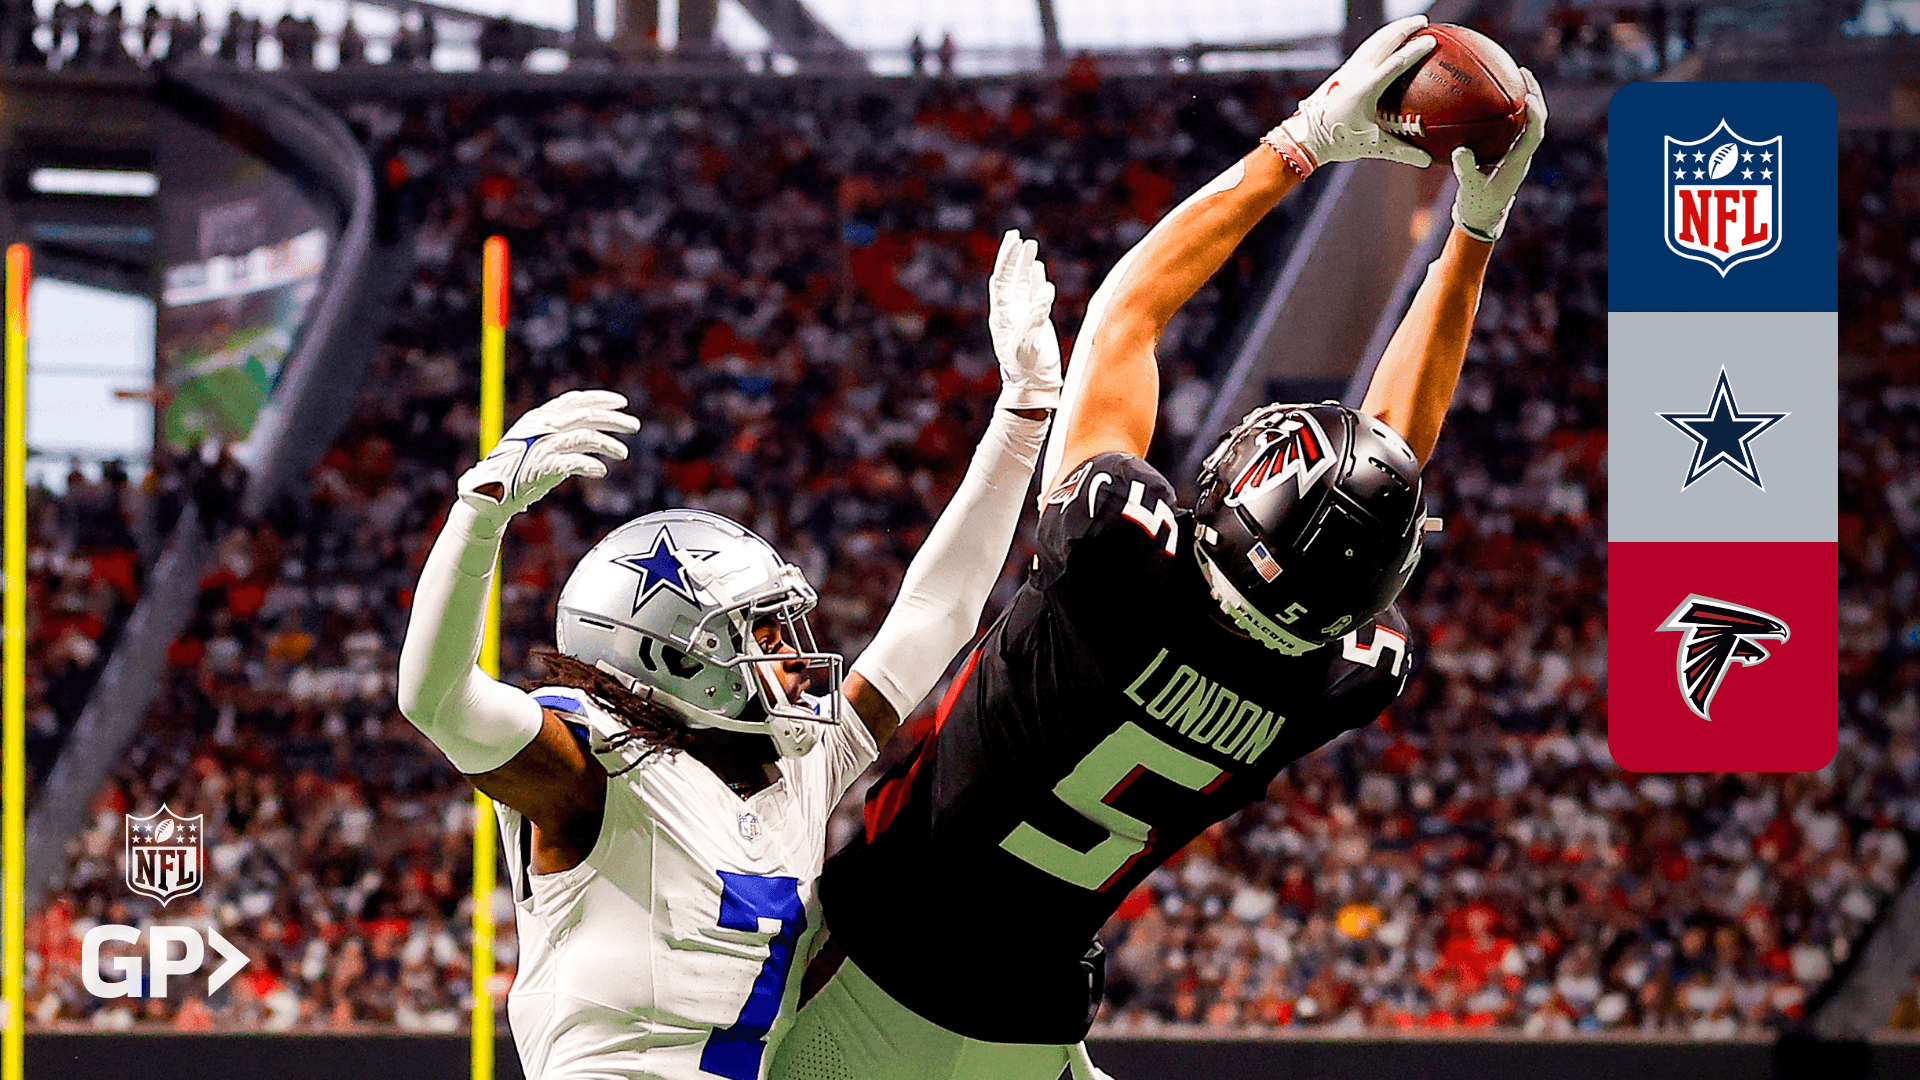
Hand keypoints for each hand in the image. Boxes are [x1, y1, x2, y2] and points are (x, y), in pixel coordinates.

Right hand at [458, 389, 636, 520]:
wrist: (489, 492)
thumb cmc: (515, 468)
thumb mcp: (533, 440)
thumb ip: (556, 430)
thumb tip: (586, 426)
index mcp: (540, 417)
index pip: (575, 400)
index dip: (600, 399)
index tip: (622, 402)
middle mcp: (542, 427)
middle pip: (586, 415)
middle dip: (614, 419)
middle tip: (635, 425)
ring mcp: (542, 446)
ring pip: (585, 437)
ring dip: (609, 444)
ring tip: (624, 453)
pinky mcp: (543, 467)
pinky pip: (574, 462)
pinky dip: (590, 465)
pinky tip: (601, 471)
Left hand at [987, 229, 1061, 411]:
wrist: (1032, 384)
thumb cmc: (1025, 367)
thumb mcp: (1027, 342)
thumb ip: (1035, 316)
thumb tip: (1046, 287)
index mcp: (1002, 314)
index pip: (1001, 279)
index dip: (1007, 259)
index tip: (1014, 241)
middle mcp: (1009, 311)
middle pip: (1009, 277)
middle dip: (1012, 256)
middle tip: (1016, 234)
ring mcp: (1021, 314)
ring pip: (1021, 283)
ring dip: (1025, 264)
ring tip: (1030, 245)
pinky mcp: (1034, 320)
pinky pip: (1032, 294)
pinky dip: (1034, 279)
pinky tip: (1038, 267)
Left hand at [1264, 15, 1436, 176]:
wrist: (1306, 135)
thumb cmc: (1339, 140)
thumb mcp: (1372, 146)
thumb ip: (1402, 152)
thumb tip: (1427, 161)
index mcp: (1367, 88)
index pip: (1396, 62)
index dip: (1415, 50)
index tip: (1432, 40)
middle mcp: (1357, 73)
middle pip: (1384, 41)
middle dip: (1405, 28)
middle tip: (1425, 21)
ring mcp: (1348, 70)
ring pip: (1374, 41)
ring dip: (1392, 30)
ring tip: (1410, 24)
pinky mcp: (1343, 71)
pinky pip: (1365, 49)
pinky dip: (1380, 40)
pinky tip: (1388, 40)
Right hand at [1451, 67, 1546, 242]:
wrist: (1482, 216)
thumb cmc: (1477, 203)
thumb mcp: (1468, 187)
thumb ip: (1465, 169)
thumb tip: (1460, 150)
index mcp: (1518, 161)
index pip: (1534, 133)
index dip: (1536, 114)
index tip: (1530, 95)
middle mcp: (1522, 153)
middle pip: (1536, 120)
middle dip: (1534, 94)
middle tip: (1523, 72)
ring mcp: (1516, 152)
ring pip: (1527, 120)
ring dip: (1524, 98)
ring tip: (1514, 77)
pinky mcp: (1507, 152)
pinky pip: (1512, 125)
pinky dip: (1507, 109)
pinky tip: (1491, 97)